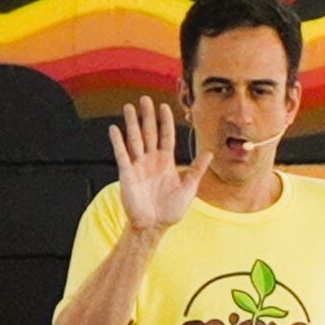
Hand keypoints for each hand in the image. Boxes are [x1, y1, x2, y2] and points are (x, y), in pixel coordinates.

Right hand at [112, 97, 212, 233]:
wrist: (153, 226)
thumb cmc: (171, 210)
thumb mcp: (188, 188)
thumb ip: (196, 169)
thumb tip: (209, 153)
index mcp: (166, 162)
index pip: (166, 136)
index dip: (165, 122)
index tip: (164, 107)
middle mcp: (151, 160)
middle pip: (149, 133)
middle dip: (147, 116)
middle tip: (145, 99)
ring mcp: (138, 165)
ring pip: (134, 139)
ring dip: (132, 123)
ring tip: (129, 107)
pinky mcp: (127, 173)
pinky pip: (122, 154)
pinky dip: (118, 142)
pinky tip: (114, 128)